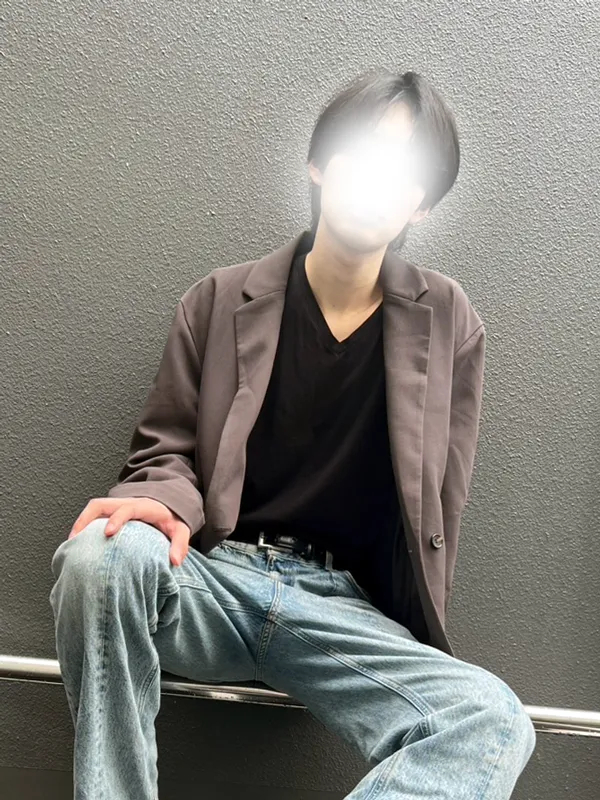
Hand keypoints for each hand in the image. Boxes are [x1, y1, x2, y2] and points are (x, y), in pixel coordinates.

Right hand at [67, 497, 190, 565]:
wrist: (169, 506)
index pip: (127, 508)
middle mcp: (126, 503)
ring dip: (80, 524)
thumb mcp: (181, 529)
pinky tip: (77, 544)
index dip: (117, 519)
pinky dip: (82, 526)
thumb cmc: (172, 519)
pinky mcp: (110, 512)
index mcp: (143, 506)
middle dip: (86, 520)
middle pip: (100, 504)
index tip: (107, 533)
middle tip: (75, 541)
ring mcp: (116, 506)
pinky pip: (93, 515)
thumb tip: (176, 561)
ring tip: (71, 545)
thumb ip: (180, 543)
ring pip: (93, 509)